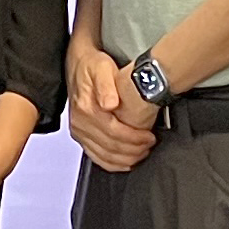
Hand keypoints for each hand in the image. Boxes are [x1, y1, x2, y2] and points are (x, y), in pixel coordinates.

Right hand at [65, 42, 154, 172]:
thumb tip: (110, 104)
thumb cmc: (93, 66)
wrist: (78, 65)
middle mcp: (80, 123)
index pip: (113, 133)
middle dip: (133, 150)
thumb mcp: (102, 67)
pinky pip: (96, 157)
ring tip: (142, 153)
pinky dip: (113, 163)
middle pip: (110, 147)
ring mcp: (79, 131)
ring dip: (125, 159)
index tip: (149, 137)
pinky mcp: (81, 136)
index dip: (134, 138)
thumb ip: (106, 85)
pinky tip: (126, 162)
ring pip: (103, 156)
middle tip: (150, 145)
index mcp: (86, 109)